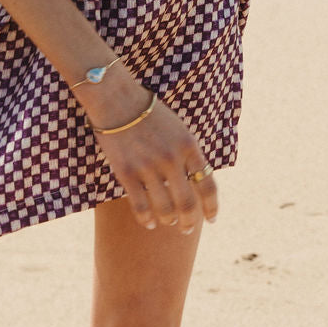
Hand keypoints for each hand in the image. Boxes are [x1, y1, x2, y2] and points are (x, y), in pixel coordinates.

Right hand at [92, 88, 217, 232]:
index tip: (212, 218)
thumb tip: (198, 181)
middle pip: (188, 203)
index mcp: (189, 145)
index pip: (208, 185)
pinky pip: (141, 206)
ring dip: (169, 221)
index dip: (212, 206)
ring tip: (168, 223)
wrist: (116, 98)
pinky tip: (149, 223)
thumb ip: (188, 153)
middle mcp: (172, 157)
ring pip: (165, 209)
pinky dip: (147, 219)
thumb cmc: (148, 112)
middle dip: (189, 221)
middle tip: (187, 228)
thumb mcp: (177, 128)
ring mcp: (149, 166)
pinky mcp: (127, 172)